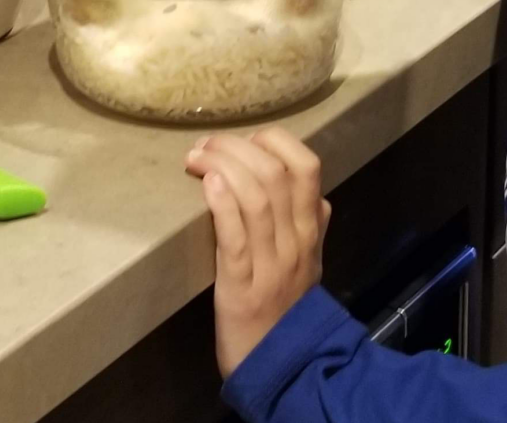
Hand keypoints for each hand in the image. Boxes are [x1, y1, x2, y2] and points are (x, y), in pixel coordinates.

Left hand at [186, 128, 331, 377]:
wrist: (284, 367)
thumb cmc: (289, 307)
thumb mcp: (310, 261)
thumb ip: (310, 222)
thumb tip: (307, 185)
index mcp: (310, 230)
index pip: (306, 166)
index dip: (274, 140)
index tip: (246, 139)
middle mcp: (295, 241)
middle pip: (273, 174)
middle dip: (235, 147)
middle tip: (206, 144)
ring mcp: (270, 264)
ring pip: (255, 198)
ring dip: (222, 166)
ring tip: (196, 157)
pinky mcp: (241, 287)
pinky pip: (235, 238)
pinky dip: (222, 205)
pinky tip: (208, 184)